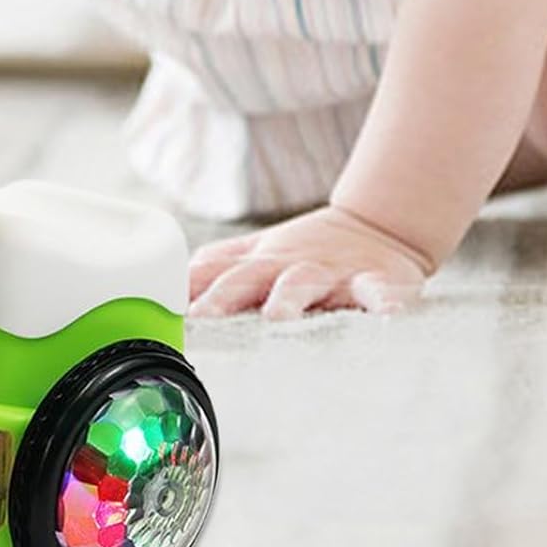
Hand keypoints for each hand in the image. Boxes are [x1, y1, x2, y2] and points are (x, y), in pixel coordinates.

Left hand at [187, 204, 432, 319]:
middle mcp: (286, 268)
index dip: (185, 292)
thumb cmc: (304, 253)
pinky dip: (384, 302)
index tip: (159, 315)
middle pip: (248, 278)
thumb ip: (211, 272)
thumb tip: (163, 293)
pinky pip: (380, 292)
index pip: (212, 275)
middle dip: (224, 297)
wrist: (375, 228)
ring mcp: (328, 273)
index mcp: (256, 265)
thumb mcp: (254, 257)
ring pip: (304, 283)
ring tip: (278, 317)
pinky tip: (387, 316)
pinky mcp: (374, 281)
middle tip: (203, 318)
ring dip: (289, 298)